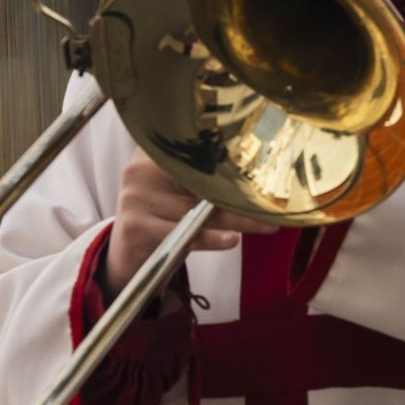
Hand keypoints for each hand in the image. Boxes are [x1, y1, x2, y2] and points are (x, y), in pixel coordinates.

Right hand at [104, 150, 277, 299]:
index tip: (264, 164)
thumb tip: (263, 179)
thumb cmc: (166, 219)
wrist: (130, 255)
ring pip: (198, 210)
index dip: (231, 157)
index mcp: (155, 152)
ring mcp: (135, 196)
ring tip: (268, 224)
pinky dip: (211, 238)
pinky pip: (182, 232)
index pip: (197, 148)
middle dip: (241, 194)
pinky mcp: (134, 226)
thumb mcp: (186, 194)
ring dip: (238, 220)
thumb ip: (210, 181)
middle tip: (274, 203)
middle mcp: (141, 168)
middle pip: (202, 181)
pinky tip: (232, 239)